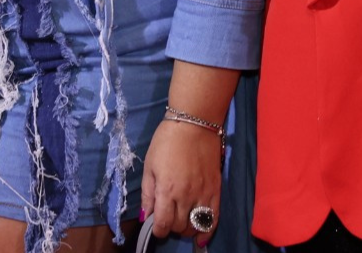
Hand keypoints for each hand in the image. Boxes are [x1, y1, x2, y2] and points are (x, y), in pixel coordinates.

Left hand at [140, 117, 222, 246]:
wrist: (194, 124)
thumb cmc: (166, 142)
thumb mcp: (150, 166)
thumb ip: (147, 193)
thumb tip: (145, 216)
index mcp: (167, 190)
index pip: (162, 223)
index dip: (157, 230)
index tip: (155, 227)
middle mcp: (186, 196)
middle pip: (179, 226)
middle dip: (171, 228)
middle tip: (167, 219)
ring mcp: (203, 194)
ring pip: (196, 225)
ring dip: (187, 229)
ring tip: (181, 223)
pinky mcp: (216, 190)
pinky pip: (214, 218)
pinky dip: (207, 231)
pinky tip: (201, 237)